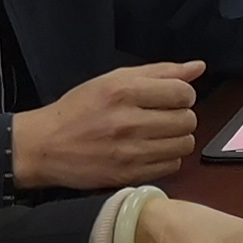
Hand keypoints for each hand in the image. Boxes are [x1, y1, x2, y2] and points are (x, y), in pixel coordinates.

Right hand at [12, 63, 203, 189]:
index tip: (170, 98)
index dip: (182, 95)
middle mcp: (128, 121)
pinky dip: (166, 158)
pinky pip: (172, 166)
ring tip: (157, 135)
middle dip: (180, 116)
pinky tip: (150, 151)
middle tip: (162, 117)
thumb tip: (198, 67)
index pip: (183, 92)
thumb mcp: (113, 80)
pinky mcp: (129, 174)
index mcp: (124, 91)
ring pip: (184, 144)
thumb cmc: (79, 109)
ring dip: (176, 138)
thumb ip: (159, 72)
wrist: (44, 146)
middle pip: (187, 120)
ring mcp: (129, 151)